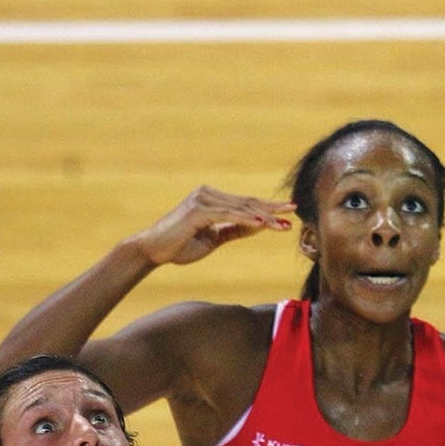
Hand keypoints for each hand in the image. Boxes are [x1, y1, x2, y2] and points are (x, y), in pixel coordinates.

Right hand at [132, 187, 294, 266]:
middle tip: (293, 211)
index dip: (267, 209)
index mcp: (212, 199)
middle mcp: (208, 194)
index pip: (245, 203)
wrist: (151, 251)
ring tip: (282, 224)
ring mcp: (203, 199)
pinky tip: (262, 224)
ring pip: (240, 208)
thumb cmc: (179, 246)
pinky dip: (246, 219)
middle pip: (247, 202)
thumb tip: (259, 226)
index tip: (288, 214)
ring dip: (264, 217)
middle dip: (271, 209)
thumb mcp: (213, 239)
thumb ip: (234, 230)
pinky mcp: (198, 210)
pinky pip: (228, 215)